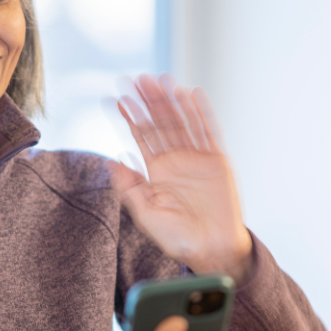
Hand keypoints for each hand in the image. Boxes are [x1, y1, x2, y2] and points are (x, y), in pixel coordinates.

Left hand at [112, 74, 252, 283]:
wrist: (213, 251)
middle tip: (136, 79)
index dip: (130, 118)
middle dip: (148, 101)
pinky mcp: (218, 162)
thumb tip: (113, 161)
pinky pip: (209, 132)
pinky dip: (201, 113)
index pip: (141, 138)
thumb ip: (130, 189)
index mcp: (157, 172)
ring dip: (171, 101)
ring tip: (160, 79)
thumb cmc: (178, 239)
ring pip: (182, 122)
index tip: (117, 99)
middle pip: (160, 123)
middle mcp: (176, 161)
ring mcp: (197, 159)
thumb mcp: (146, 215)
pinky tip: (192, 94)